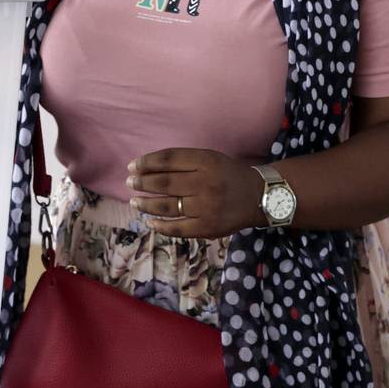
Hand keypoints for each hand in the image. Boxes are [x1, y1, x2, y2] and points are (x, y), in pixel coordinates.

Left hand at [126, 148, 262, 238]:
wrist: (259, 196)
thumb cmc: (228, 174)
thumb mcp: (209, 158)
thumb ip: (183, 161)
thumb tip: (147, 168)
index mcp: (206, 162)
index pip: (168, 160)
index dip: (146, 162)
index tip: (132, 166)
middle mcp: (205, 183)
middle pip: (165, 183)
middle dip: (142, 183)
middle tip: (129, 183)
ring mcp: (206, 207)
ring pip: (168, 206)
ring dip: (146, 204)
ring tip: (134, 202)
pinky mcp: (207, 228)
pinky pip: (178, 228)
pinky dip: (161, 226)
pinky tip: (150, 222)